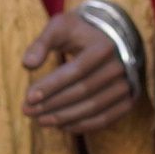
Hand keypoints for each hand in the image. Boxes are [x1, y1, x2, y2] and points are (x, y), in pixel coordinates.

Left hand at [21, 7, 135, 133]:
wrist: (110, 40)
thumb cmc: (80, 33)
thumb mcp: (61, 27)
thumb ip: (42, 43)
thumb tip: (27, 64)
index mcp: (104, 46)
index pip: (76, 70)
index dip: (52, 86)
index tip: (28, 97)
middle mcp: (119, 67)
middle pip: (83, 91)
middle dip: (52, 104)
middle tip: (28, 111)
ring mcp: (126, 85)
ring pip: (93, 108)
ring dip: (65, 118)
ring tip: (40, 120)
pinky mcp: (127, 101)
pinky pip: (105, 119)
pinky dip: (82, 125)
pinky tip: (62, 126)